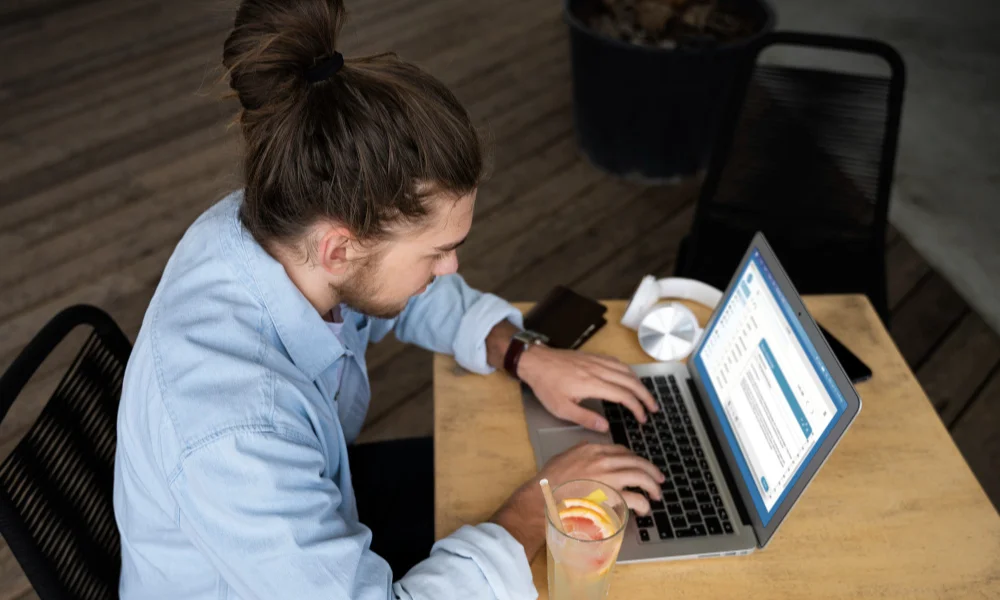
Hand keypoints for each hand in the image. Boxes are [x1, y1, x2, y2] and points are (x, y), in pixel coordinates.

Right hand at [490, 442, 664, 559]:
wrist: (542, 501)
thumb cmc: (548, 484)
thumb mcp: (562, 458)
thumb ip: (577, 451)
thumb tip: (586, 447)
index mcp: (592, 450)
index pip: (621, 451)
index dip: (634, 459)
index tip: (639, 466)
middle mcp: (603, 460)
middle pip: (636, 462)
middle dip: (651, 470)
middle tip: (658, 479)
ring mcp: (609, 479)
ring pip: (641, 477)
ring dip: (652, 486)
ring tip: (656, 494)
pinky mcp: (612, 498)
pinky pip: (636, 499)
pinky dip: (644, 504)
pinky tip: (644, 509)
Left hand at [517, 345, 658, 431]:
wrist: (536, 361)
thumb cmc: (546, 385)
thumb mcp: (561, 409)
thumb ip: (585, 418)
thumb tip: (605, 426)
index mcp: (593, 384)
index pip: (624, 396)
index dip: (637, 408)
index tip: (642, 418)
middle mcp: (599, 370)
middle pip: (631, 382)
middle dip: (646, 396)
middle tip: (653, 408)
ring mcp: (597, 361)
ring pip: (626, 370)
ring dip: (639, 383)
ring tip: (646, 395)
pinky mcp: (593, 357)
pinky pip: (617, 362)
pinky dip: (629, 371)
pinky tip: (630, 378)